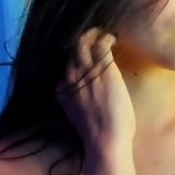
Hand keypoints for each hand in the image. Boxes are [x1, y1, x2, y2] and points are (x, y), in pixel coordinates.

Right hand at [56, 28, 138, 174]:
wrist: (105, 140)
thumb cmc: (98, 135)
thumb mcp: (79, 115)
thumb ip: (79, 101)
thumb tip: (89, 98)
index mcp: (61, 89)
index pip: (63, 65)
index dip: (74, 58)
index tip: (85, 56)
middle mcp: (68, 76)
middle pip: (70, 49)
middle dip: (82, 41)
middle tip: (95, 37)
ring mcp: (84, 70)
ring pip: (82, 41)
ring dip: (94, 35)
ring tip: (104, 35)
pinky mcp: (101, 67)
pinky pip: (100, 43)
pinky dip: (106, 37)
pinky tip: (114, 38)